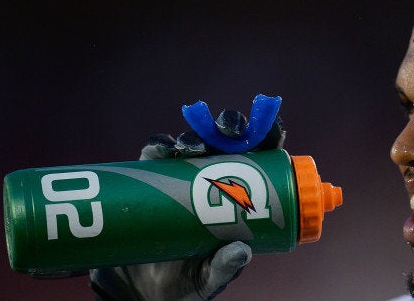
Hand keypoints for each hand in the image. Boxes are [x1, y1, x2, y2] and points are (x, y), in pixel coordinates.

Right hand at [91, 110, 284, 299]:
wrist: (139, 290)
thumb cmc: (186, 282)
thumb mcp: (209, 278)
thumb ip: (224, 268)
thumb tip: (240, 251)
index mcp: (237, 198)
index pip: (259, 161)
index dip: (268, 140)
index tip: (274, 135)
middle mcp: (211, 180)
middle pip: (227, 142)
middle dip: (232, 128)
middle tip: (232, 133)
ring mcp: (180, 177)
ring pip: (193, 142)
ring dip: (197, 135)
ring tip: (195, 146)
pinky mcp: (149, 179)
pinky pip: (154, 155)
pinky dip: (160, 146)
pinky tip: (164, 149)